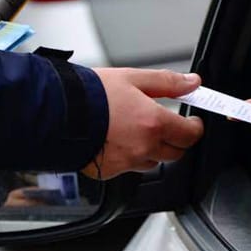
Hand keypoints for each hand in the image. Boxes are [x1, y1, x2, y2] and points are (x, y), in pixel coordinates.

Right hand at [83, 69, 203, 179]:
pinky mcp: (108, 172)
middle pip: (175, 153)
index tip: (192, 122)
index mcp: (153, 123)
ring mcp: (126, 163)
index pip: (190, 135)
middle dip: (176, 140)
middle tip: (166, 125)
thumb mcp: (131, 78)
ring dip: (151, 150)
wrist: (56, 113)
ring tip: (134, 130)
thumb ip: (166, 82)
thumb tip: (192, 83)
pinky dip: (128, 157)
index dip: (194, 128)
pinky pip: (128, 168)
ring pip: (152, 162)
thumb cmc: (89, 94)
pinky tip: (115, 140)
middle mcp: (143, 148)